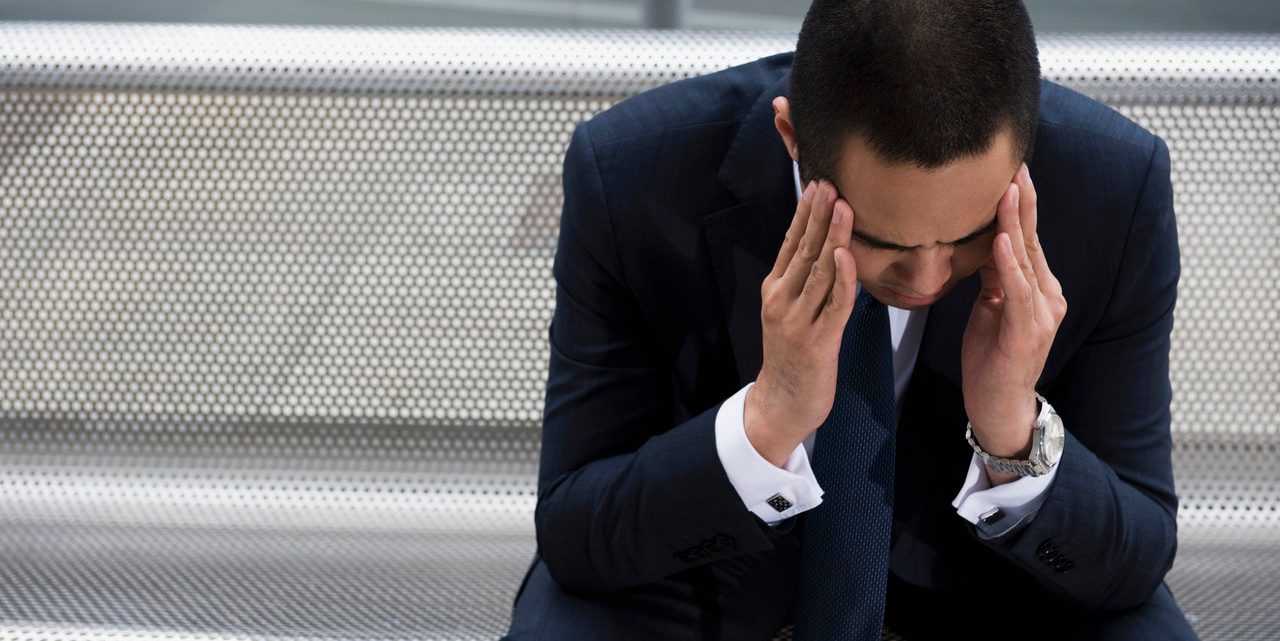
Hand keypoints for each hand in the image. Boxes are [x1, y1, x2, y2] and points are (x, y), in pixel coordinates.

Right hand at [745, 179, 857, 467]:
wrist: (781, 404)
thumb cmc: (792, 357)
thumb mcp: (789, 313)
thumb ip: (803, 283)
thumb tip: (826, 247)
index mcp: (774, 290)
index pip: (790, 243)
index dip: (804, 213)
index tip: (816, 183)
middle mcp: (781, 300)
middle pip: (803, 250)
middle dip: (818, 215)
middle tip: (830, 182)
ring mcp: (798, 320)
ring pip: (819, 271)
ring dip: (833, 237)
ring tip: (844, 206)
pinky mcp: (818, 341)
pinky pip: (833, 304)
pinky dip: (841, 278)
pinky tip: (846, 255)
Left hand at [961, 164, 1067, 467]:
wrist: (999, 406)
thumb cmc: (991, 358)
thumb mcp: (988, 308)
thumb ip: (992, 276)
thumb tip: (984, 240)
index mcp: (1037, 288)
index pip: (1025, 238)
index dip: (1018, 205)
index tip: (1011, 170)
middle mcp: (1047, 295)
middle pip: (1030, 240)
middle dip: (1021, 202)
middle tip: (1015, 165)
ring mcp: (1042, 313)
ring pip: (1026, 260)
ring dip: (1014, 223)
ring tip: (1006, 191)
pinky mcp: (1028, 332)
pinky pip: (1018, 292)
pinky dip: (1009, 265)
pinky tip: (1000, 241)